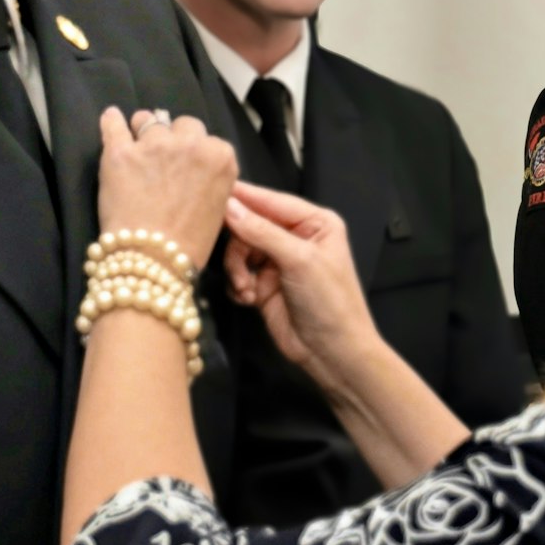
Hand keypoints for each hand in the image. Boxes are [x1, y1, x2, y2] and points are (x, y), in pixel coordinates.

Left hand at [97, 108, 237, 269]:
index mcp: (220, 157)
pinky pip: (113, 124)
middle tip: (163, 162)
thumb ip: (211, 178)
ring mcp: (153, 145)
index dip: (195, 153)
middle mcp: (190, 144)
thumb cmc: (189, 245)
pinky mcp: (120, 152)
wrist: (153, 262)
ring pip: (147, 120)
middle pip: (183, 124)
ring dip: (143, 131)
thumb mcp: (218, 208)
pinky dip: (112, 121)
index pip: (208, 140)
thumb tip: (196, 167)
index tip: (186, 168)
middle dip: (174, 139)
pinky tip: (111, 119)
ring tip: (137, 149)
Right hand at [222, 180, 378, 383]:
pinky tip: (247, 299)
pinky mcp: (264, 286)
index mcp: (314, 222)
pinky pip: (238, 274)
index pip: (271, 200)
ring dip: (237, 270)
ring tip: (246, 290)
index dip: (242, 196)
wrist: (333, 353)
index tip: (211, 190)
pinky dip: (238, 285)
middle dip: (239, 246)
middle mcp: (295, 237)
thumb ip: (262, 231)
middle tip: (237, 266)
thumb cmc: (328, 301)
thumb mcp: (299, 260)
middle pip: (250, 225)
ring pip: (240, 251)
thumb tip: (228, 205)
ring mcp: (278, 262)